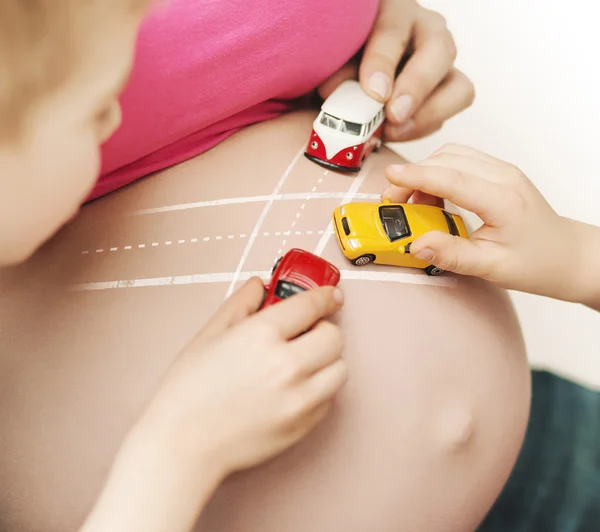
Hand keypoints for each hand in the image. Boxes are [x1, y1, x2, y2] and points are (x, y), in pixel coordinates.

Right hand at [146, 277, 346, 475]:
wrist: (183, 443)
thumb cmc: (189, 390)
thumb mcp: (209, 334)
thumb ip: (240, 303)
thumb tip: (259, 285)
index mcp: (261, 336)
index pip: (311, 305)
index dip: (325, 296)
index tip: (330, 296)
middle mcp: (287, 366)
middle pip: (334, 337)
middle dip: (324, 329)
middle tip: (307, 333)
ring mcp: (299, 399)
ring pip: (339, 369)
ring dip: (326, 361)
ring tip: (302, 363)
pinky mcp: (303, 425)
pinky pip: (329, 399)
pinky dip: (319, 389)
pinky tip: (294, 388)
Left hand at [318, 0, 474, 141]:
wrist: (349, 72)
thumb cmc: (341, 59)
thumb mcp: (334, 57)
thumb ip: (334, 69)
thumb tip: (333, 91)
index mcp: (393, 11)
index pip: (394, 29)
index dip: (383, 61)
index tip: (373, 92)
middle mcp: (425, 30)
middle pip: (440, 50)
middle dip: (417, 86)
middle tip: (393, 114)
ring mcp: (441, 64)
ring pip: (459, 87)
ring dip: (428, 114)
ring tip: (394, 131)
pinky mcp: (446, 92)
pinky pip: (448, 114)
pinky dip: (423, 127)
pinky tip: (395, 133)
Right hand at [382, 143, 579, 299]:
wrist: (567, 255)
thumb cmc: (535, 263)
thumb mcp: (490, 267)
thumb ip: (451, 255)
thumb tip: (417, 244)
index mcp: (502, 200)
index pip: (450, 178)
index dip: (416, 176)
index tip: (390, 177)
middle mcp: (504, 177)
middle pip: (447, 159)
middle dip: (414, 176)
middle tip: (395, 203)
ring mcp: (503, 170)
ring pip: (453, 155)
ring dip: (426, 172)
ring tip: (414, 203)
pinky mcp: (499, 172)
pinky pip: (462, 159)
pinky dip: (439, 172)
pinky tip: (433, 196)